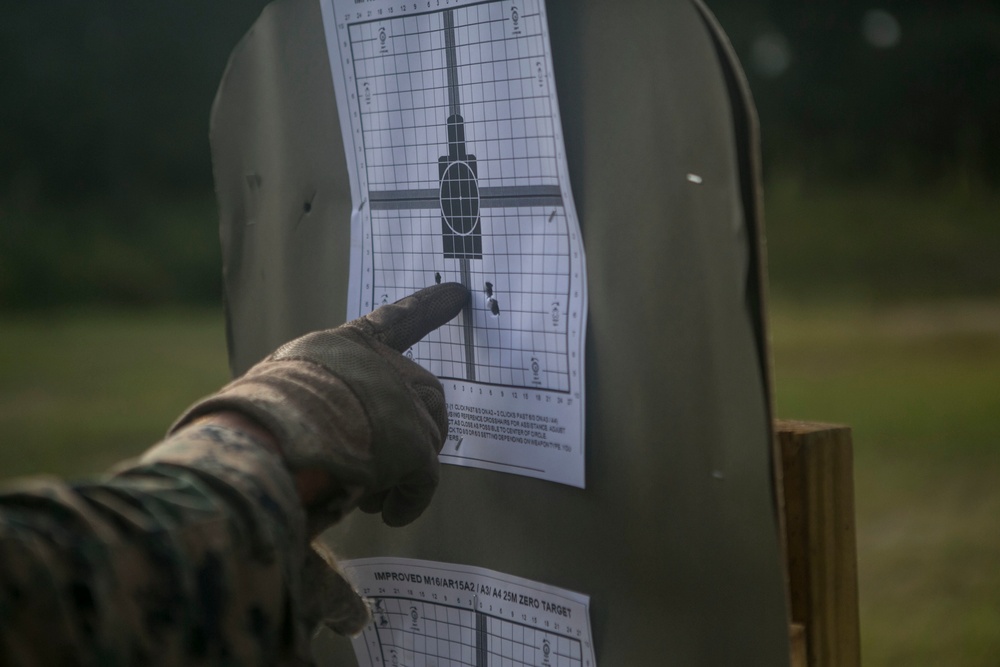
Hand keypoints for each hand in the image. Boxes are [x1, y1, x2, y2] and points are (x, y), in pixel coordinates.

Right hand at [170, 282, 468, 530]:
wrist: (265, 443)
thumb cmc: (256, 427)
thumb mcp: (281, 395)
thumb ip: (316, 402)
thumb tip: (329, 443)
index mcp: (342, 347)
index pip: (391, 321)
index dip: (424, 307)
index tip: (457, 294)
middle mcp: (380, 365)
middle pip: (425, 393)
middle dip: (421, 429)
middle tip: (398, 465)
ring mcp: (402, 403)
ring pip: (426, 440)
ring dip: (405, 471)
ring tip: (370, 494)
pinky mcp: (416, 446)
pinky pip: (424, 480)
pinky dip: (409, 501)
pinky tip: (390, 515)